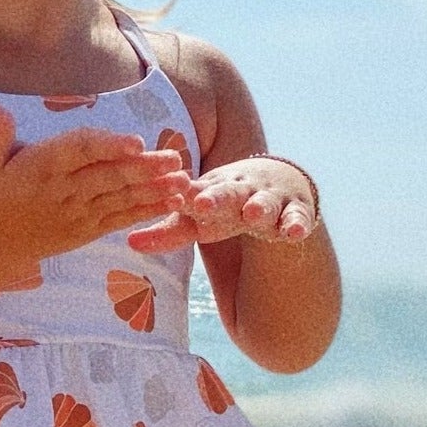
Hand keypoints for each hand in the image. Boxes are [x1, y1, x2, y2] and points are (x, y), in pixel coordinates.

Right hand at [0, 102, 191, 275]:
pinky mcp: (86, 230)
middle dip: (144, 169)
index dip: (109, 146)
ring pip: (120, 199)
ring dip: (154, 191)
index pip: (80, 152)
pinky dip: (146, 212)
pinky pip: (120, 219)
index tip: (136, 142)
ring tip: (183, 181)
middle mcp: (64, 191)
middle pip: (109, 177)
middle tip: (175, 158)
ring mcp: (78, 214)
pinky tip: (171, 203)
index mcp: (44, 166)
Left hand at [127, 156, 317, 253]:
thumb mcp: (199, 220)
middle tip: (201, 203)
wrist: (278, 184)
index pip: (196, 193)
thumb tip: (128, 242)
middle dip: (215, 198)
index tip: (170, 198)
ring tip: (253, 215)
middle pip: (228, 193)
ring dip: (259, 207)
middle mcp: (242, 190)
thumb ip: (167, 233)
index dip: (184, 196)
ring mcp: (271, 200)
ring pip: (265, 203)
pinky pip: (299, 218)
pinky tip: (295, 233)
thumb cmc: (226, 206)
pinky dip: (298, 224)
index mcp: (214, 189)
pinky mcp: (296, 212)